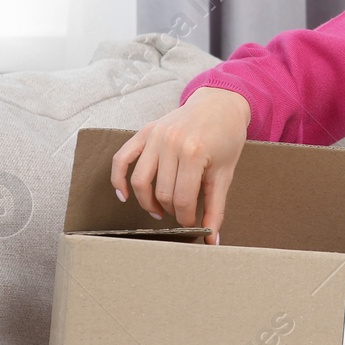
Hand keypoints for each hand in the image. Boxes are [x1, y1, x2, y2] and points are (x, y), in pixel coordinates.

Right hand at [109, 87, 250, 244]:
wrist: (220, 103)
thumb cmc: (226, 138)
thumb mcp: (225, 173)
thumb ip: (216, 207)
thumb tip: (212, 240)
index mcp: (193, 153)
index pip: (182, 199)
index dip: (186, 218)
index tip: (191, 223)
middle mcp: (170, 143)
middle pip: (162, 193)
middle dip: (171, 211)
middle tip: (179, 216)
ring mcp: (155, 136)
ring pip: (140, 181)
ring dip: (147, 201)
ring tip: (159, 210)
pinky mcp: (144, 131)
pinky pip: (122, 158)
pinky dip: (119, 179)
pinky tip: (125, 196)